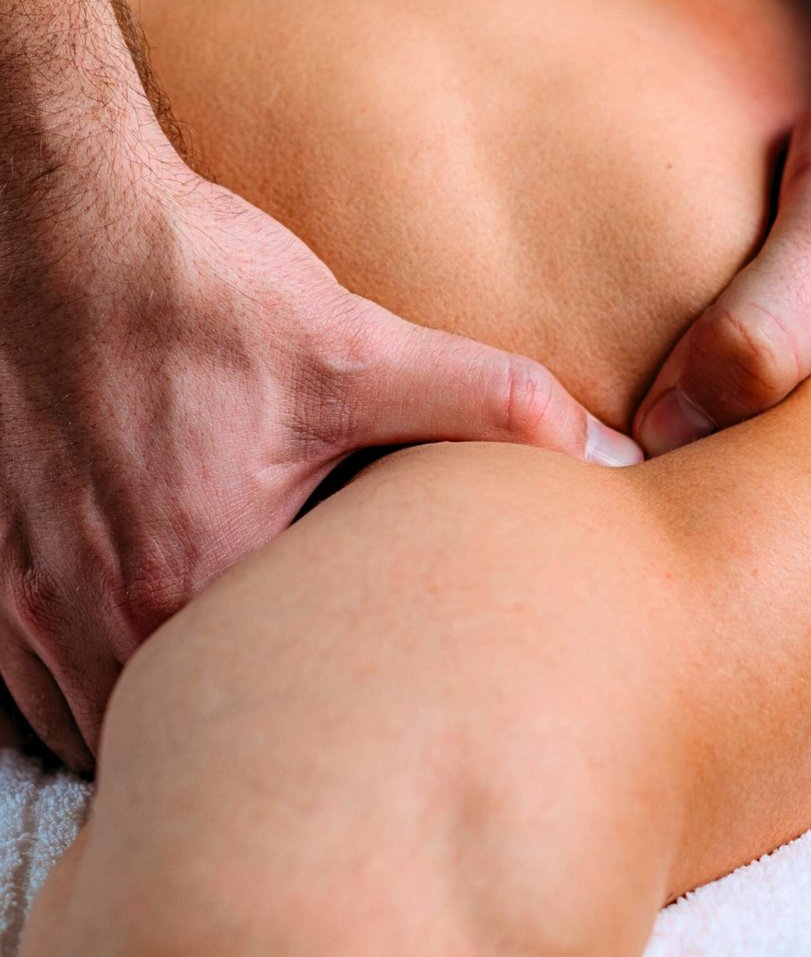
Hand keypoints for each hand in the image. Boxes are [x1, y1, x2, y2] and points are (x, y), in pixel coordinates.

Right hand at [0, 151, 637, 767]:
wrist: (61, 228)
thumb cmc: (200, 293)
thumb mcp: (359, 349)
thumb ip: (489, 404)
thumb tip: (606, 447)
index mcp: (192, 582)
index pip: (279, 706)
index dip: (338, 703)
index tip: (379, 690)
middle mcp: (93, 619)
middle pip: (181, 728)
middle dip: (251, 725)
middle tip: (321, 697)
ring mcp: (24, 606)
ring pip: (96, 720)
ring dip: (166, 711)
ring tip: (244, 675)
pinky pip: (29, 686)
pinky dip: (89, 679)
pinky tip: (152, 629)